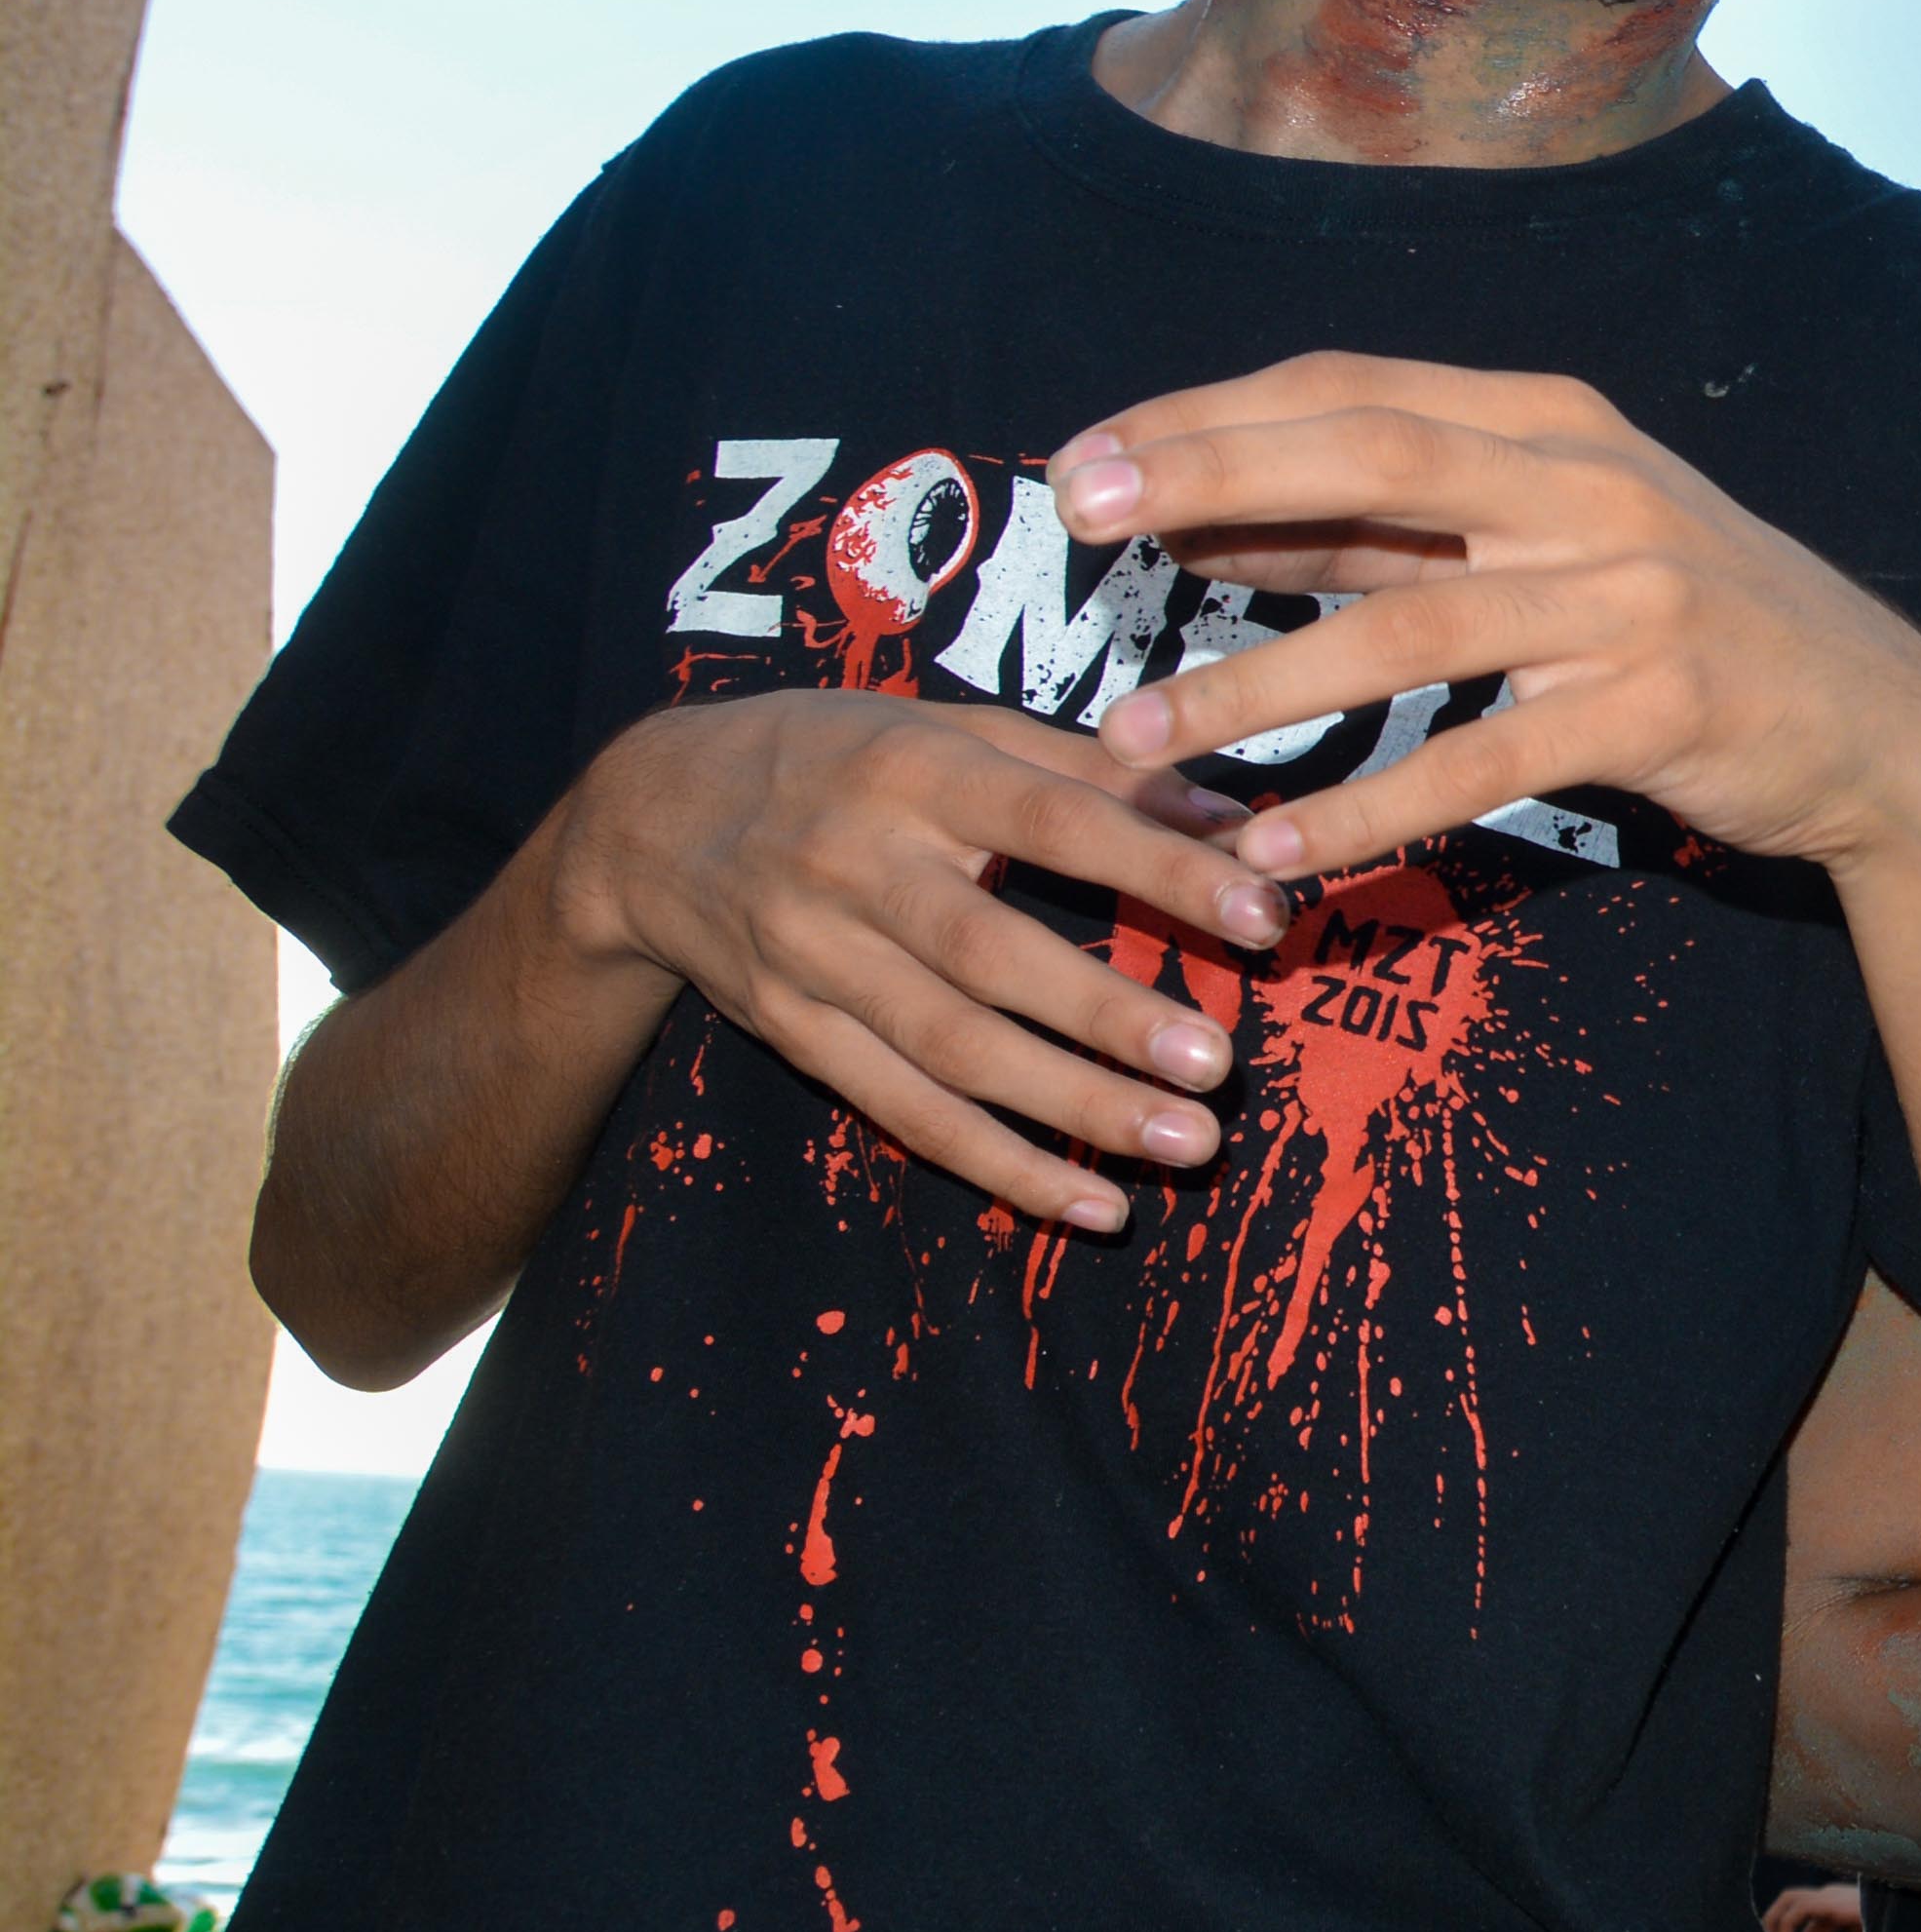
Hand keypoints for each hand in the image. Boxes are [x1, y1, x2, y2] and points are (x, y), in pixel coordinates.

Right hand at [551, 690, 1296, 1231]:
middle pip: (991, 954)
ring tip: (1186, 1144)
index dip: (1157, 868)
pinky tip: (1092, 1204)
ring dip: (1073, 1107)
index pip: (1053, 820)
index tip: (1264, 914)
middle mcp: (857, 867)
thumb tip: (1240, 815)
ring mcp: (816, 959)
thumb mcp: (948, 728)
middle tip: (1218, 1065)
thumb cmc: (837, 757)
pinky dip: (999, 1165)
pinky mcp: (793, 1032)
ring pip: (951, 1051)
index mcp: (913, 771)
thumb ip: (1092, 769)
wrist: (646, 820)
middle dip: (1109, 1016)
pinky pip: (904, 1112)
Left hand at [1049, 358, 1920, 885]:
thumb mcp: (1557, 539)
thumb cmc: (1694, 623)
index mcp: (1553, 422)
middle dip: (1207, 478)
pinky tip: (1273, 850)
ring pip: (1407, 628)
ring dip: (1253, 687)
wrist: (1881, 722)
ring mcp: (1631, 595)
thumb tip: (1217, 521)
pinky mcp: (1657, 709)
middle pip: (1370, 454)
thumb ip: (1402, 528)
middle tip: (1078, 520)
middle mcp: (1589, 487)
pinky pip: (1480, 762)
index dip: (1208, 419)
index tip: (1083, 463)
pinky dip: (1363, 808)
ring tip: (1133, 742)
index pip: (1352, 390)